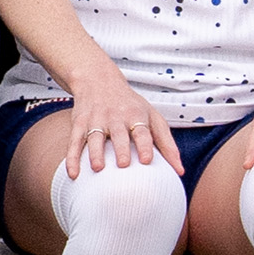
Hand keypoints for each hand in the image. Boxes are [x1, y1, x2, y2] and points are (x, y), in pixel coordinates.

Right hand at [55, 75, 178, 179]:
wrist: (97, 80)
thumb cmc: (130, 105)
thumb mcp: (152, 117)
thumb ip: (166, 143)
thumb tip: (180, 171)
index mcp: (136, 115)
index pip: (142, 131)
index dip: (144, 145)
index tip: (146, 160)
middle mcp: (115, 117)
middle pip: (118, 134)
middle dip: (120, 149)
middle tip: (123, 164)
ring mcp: (95, 120)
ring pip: (94, 137)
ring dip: (95, 152)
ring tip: (98, 168)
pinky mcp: (78, 124)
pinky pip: (74, 142)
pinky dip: (72, 158)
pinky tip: (73, 174)